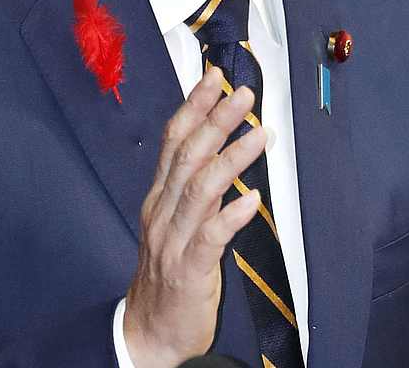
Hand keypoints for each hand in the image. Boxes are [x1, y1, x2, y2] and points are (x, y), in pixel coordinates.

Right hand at [123, 67, 266, 367]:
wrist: (148, 332)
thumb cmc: (168, 271)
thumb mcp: (174, 221)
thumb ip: (193, 186)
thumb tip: (222, 145)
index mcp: (159, 196)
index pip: (174, 141)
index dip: (194, 106)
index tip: (214, 77)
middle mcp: (162, 211)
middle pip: (188, 156)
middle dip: (216, 121)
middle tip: (244, 95)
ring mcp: (173, 240)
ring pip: (201, 189)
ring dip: (232, 159)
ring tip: (261, 135)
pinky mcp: (189, 270)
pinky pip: (210, 238)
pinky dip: (231, 215)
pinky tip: (252, 199)